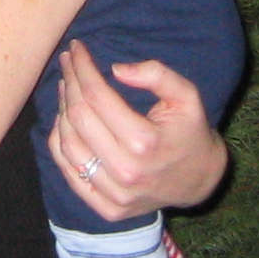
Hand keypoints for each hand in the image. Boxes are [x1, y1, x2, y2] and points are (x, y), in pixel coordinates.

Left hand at [48, 41, 227, 221]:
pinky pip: (68, 171)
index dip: (82, 67)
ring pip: (67, 143)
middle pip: (79, 116)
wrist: (198, 180)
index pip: (97, 95)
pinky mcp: (105, 208)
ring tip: (67, 86)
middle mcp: (125, 171)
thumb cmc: (190, 132)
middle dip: (69, 82)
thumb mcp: (187, 97)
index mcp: (144, 142)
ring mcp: (113, 194)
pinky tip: (64, 119)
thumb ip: (157, 75)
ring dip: (61, 109)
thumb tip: (116, 69)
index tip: (76, 49)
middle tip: (68, 62)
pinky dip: (60, 142)